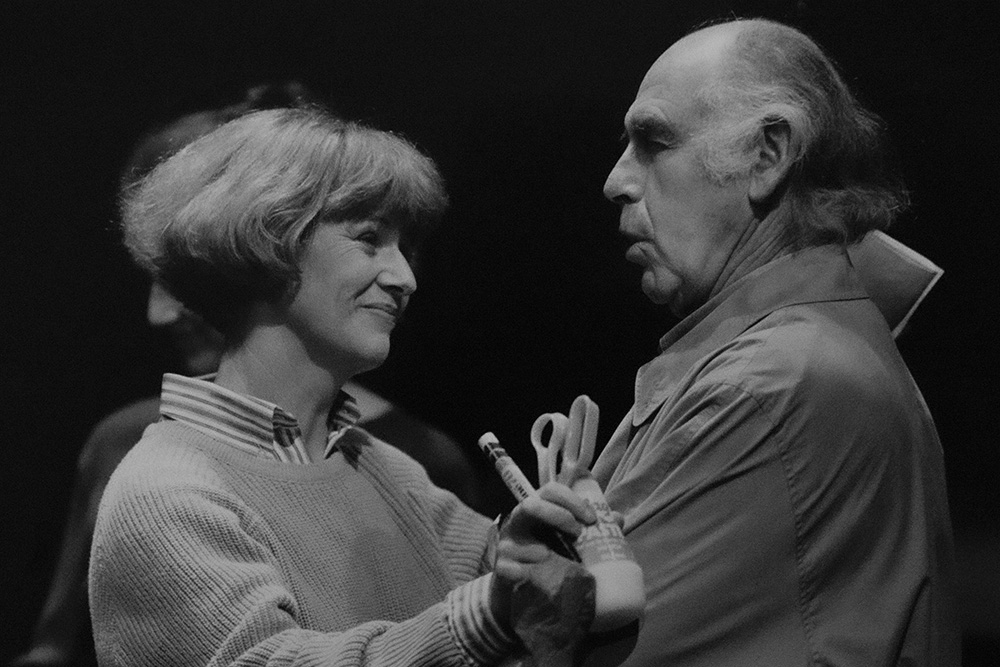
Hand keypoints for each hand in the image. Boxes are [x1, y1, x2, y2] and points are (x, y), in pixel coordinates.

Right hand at [490, 482, 596, 645]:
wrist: (522, 586)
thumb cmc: (550, 555)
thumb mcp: (570, 538)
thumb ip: (591, 528)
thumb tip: (617, 518)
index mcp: (538, 508)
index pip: (550, 490)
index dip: (571, 500)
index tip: (591, 518)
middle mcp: (519, 520)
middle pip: (532, 505)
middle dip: (559, 517)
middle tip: (578, 534)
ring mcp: (507, 542)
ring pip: (525, 542)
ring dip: (546, 553)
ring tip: (559, 563)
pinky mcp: (500, 566)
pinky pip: (514, 569)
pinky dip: (530, 574)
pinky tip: (540, 579)